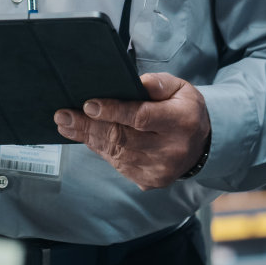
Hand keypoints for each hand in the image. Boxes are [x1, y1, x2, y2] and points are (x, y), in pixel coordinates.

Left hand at [53, 72, 210, 189]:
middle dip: (89, 126)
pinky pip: (118, 165)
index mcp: (181, 122)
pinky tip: (85, 137)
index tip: (88, 104)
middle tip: (63, 115)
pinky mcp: (150, 181)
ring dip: (88, 138)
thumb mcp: (180, 88)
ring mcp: (160, 170)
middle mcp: (171, 150)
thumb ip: (158, 83)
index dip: (113, 111)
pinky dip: (100, 149)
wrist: (201, 145)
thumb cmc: (184, 109)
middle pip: (122, 138)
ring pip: (116, 153)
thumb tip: (134, 83)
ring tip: (66, 124)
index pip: (142, 117)